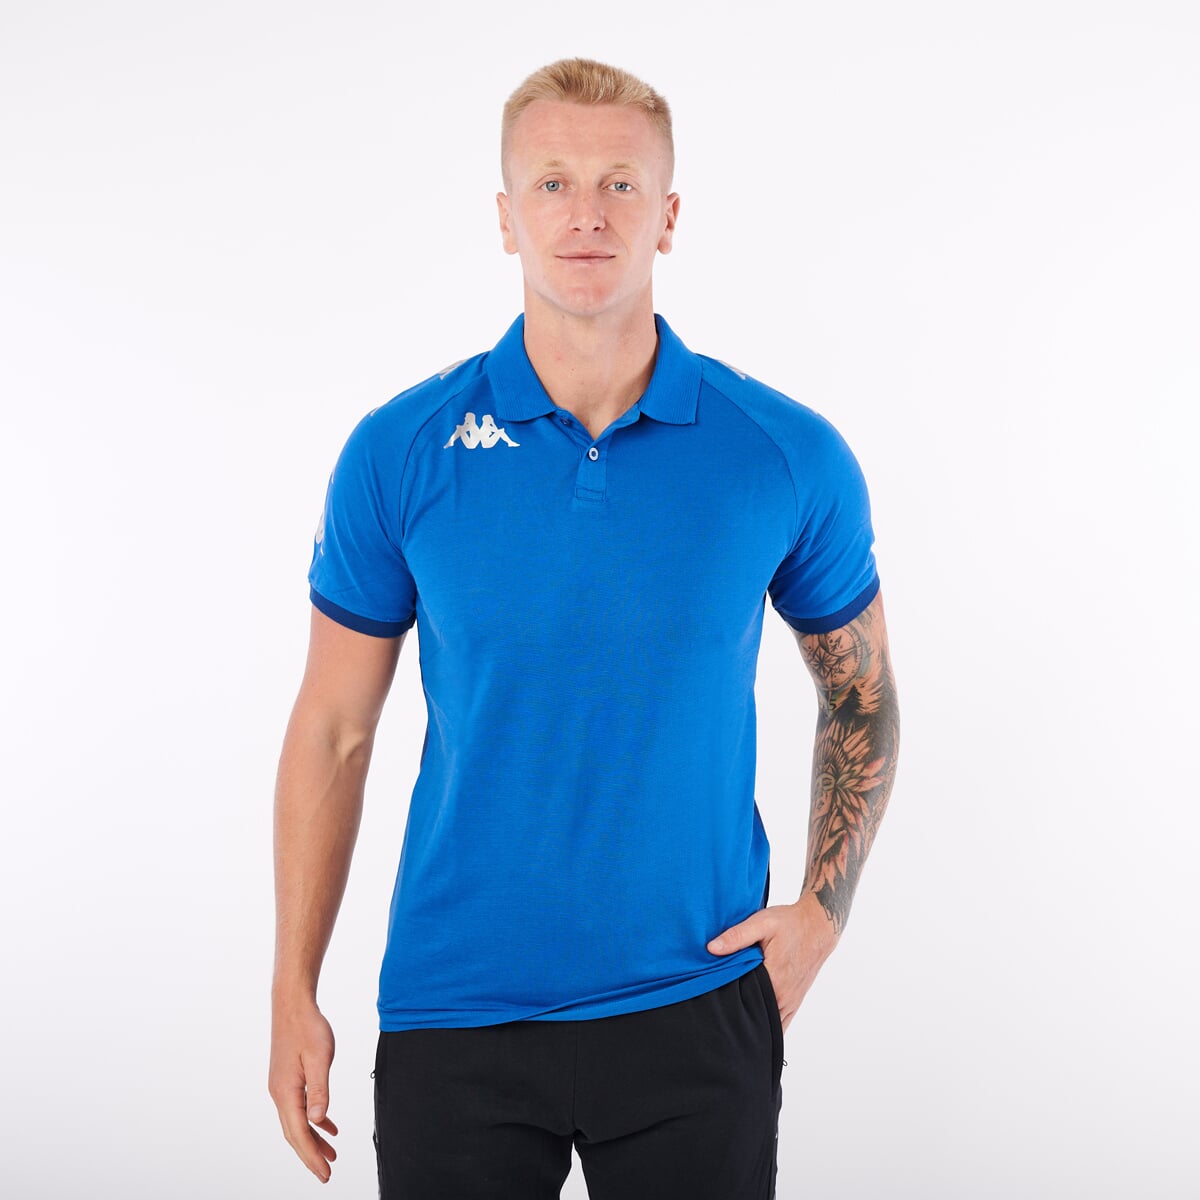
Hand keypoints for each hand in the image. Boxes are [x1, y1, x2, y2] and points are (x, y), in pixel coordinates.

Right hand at [268, 1001, 338, 1182]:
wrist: (292, 1005)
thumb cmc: (307, 1027)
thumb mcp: (319, 1058)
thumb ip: (320, 1091)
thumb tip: (318, 1121)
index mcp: (286, 1092)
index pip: (299, 1133)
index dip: (312, 1155)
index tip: (325, 1173)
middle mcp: (279, 1094)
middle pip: (295, 1133)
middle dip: (310, 1155)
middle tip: (326, 1173)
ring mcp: (282, 1087)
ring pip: (297, 1122)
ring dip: (312, 1139)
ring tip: (331, 1155)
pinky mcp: (288, 1079)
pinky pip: (300, 1108)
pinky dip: (313, 1121)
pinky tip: (328, 1126)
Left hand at [707, 893, 839, 1032]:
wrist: (819, 926)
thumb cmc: (790, 923)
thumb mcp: (762, 923)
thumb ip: (736, 936)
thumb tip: (711, 948)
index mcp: (773, 979)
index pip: (743, 1002)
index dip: (726, 1003)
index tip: (712, 1000)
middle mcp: (784, 996)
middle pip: (755, 1016)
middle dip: (737, 1015)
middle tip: (719, 1009)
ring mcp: (791, 1002)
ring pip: (768, 1024)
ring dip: (753, 1021)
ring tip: (734, 1016)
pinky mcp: (795, 1001)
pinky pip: (781, 1023)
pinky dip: (768, 1025)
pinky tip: (755, 1023)